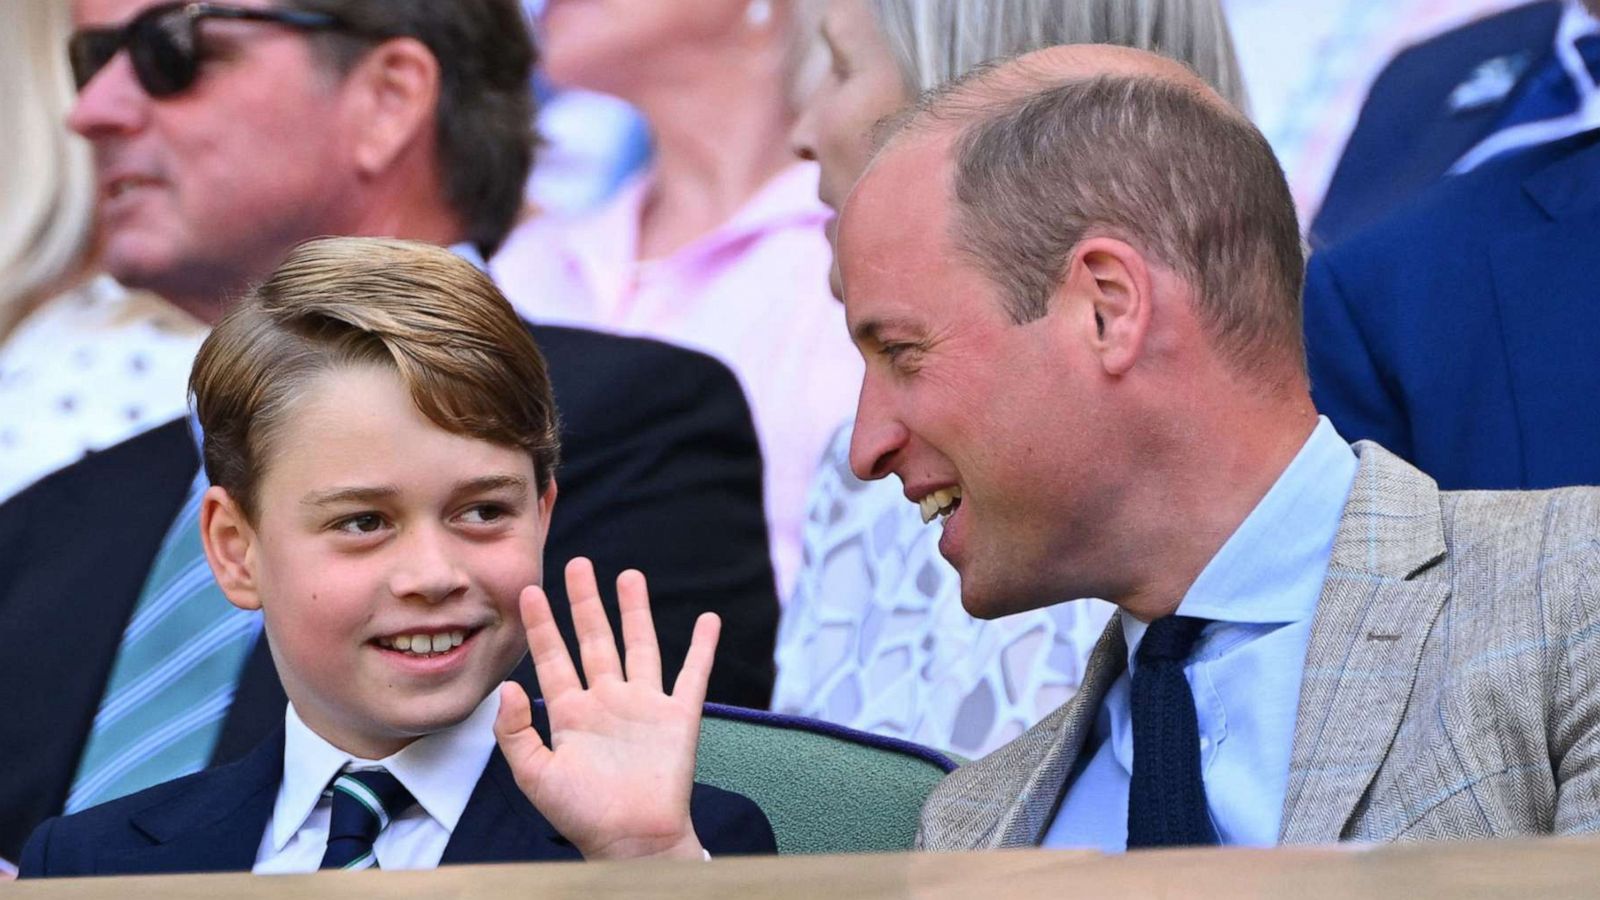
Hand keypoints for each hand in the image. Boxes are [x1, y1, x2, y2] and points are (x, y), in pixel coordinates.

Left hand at [494, 557, 719, 860]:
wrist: (632, 840)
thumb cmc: (582, 815)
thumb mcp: (535, 776)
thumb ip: (515, 732)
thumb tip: (509, 685)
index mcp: (571, 714)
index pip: (553, 658)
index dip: (541, 626)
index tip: (529, 591)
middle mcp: (607, 701)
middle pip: (595, 640)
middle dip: (586, 602)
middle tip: (577, 564)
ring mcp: (644, 706)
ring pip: (639, 646)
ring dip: (635, 611)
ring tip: (630, 575)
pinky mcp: (678, 716)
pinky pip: (692, 674)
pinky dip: (702, 647)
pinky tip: (708, 620)